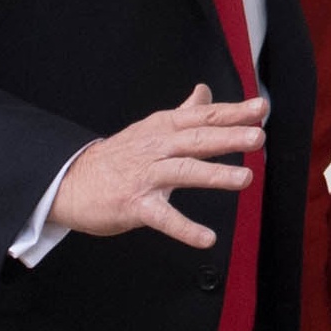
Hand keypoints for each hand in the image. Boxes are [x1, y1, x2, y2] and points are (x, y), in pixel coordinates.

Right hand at [46, 85, 263, 248]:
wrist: (69, 181)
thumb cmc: (117, 157)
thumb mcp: (150, 127)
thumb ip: (183, 112)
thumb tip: (204, 91)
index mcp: (163, 128)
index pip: (203, 117)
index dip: (233, 112)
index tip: (260, 107)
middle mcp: (157, 148)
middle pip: (196, 140)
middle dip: (228, 138)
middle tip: (257, 137)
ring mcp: (145, 176)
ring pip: (183, 172)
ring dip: (214, 176)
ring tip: (244, 180)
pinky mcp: (135, 205)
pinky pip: (163, 217)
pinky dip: (185, 228)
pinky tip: (206, 238)